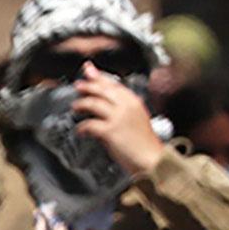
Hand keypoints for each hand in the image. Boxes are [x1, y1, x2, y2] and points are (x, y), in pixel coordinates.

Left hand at [73, 64, 163, 179]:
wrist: (153, 160)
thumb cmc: (144, 143)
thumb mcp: (137, 118)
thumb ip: (123, 108)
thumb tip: (105, 103)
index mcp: (134, 102)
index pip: (113, 84)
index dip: (99, 76)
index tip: (88, 69)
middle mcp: (126, 107)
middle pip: (102, 90)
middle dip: (87, 86)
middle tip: (78, 86)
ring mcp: (118, 118)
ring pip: (93, 103)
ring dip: (81, 104)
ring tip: (75, 107)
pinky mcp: (110, 131)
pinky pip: (90, 124)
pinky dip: (82, 127)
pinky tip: (80, 130)